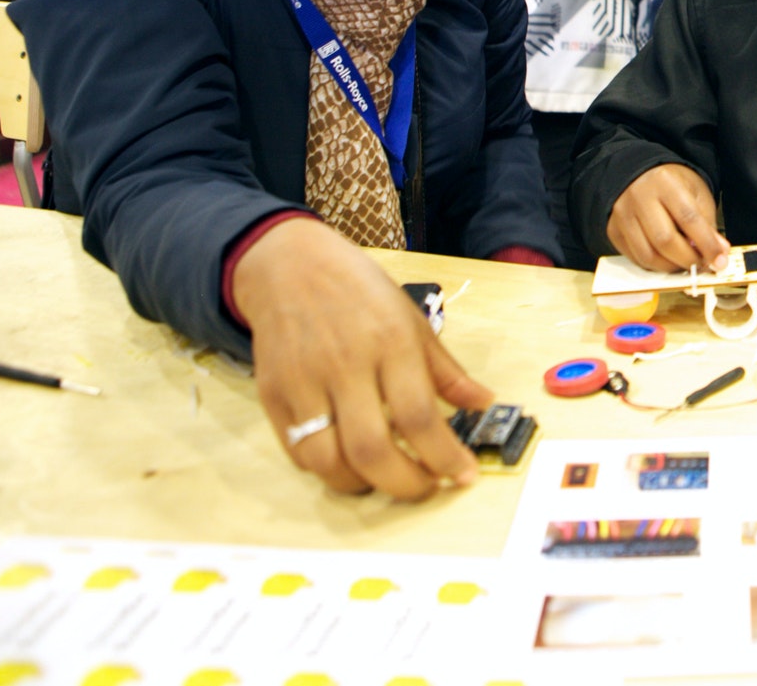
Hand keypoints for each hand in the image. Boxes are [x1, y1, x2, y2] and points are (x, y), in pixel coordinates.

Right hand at [232, 218, 490, 499]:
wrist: (289, 266)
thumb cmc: (358, 292)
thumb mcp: (413, 320)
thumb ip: (447, 370)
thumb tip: (484, 404)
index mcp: (390, 343)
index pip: (419, 416)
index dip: (443, 456)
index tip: (462, 477)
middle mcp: (345, 365)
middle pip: (372, 449)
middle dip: (404, 485)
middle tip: (425, 489)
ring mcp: (304, 383)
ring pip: (328, 461)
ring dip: (362, 485)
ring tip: (386, 479)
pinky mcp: (273, 395)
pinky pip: (298, 452)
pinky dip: (327, 468)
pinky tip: (349, 459)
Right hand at [607, 163, 729, 271]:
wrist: (638, 174)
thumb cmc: (671, 184)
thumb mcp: (696, 193)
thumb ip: (707, 224)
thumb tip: (718, 253)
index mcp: (664, 182)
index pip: (688, 218)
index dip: (706, 243)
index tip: (719, 260)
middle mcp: (639, 197)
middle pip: (665, 240)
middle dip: (689, 260)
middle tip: (703, 265)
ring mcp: (622, 215)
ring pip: (648, 255)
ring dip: (672, 267)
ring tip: (686, 264)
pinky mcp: (613, 230)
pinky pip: (635, 258)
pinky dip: (656, 266)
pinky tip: (668, 261)